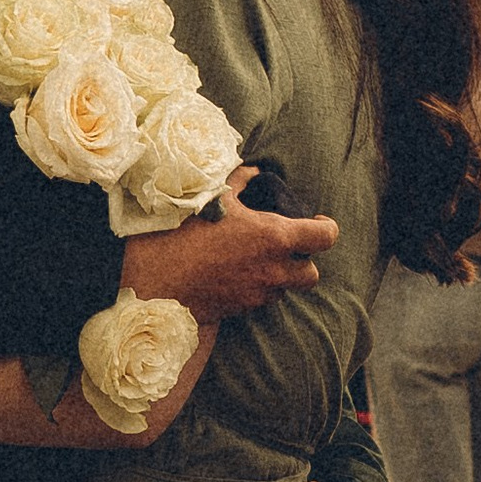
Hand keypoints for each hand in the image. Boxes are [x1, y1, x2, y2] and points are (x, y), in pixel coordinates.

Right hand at [125, 171, 335, 318]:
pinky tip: (234, 274)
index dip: (326, 227)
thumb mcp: (212, 196)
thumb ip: (239, 180)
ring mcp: (259, 294)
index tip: (315, 221)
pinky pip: (261, 301)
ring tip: (256, 260)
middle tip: (285, 246)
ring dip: (279, 276)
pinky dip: (257, 288)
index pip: (326, 237)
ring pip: (285, 289)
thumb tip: (252, 170)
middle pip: (311, 273)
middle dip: (303, 260)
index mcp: (275, 237)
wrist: (155, 282)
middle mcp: (274, 270)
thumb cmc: (183, 234)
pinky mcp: (241, 311)